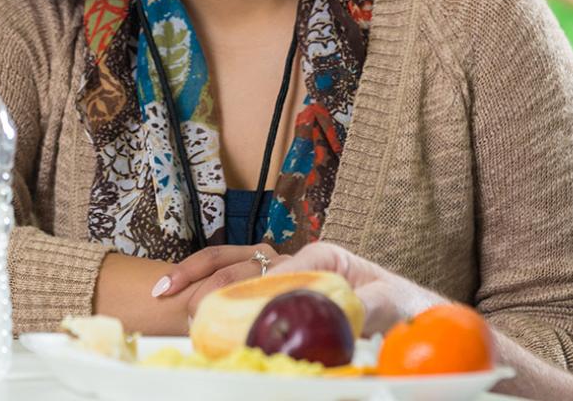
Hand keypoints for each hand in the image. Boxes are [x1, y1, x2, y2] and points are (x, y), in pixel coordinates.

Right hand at [152, 241, 442, 333]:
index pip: (280, 269)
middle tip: (182, 306)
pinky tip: (176, 294)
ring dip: (196, 276)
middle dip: (211, 282)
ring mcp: (283, 269)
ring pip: (230, 263)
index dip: (254, 292)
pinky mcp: (275, 284)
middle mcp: (298, 257)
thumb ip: (362, 308)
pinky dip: (201, 282)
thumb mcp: (386, 303)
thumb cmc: (397, 303)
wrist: (406, 307)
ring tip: (166, 295)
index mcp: (324, 254)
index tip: (233, 318)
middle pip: (245, 262)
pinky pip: (232, 276)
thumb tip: (333, 315)